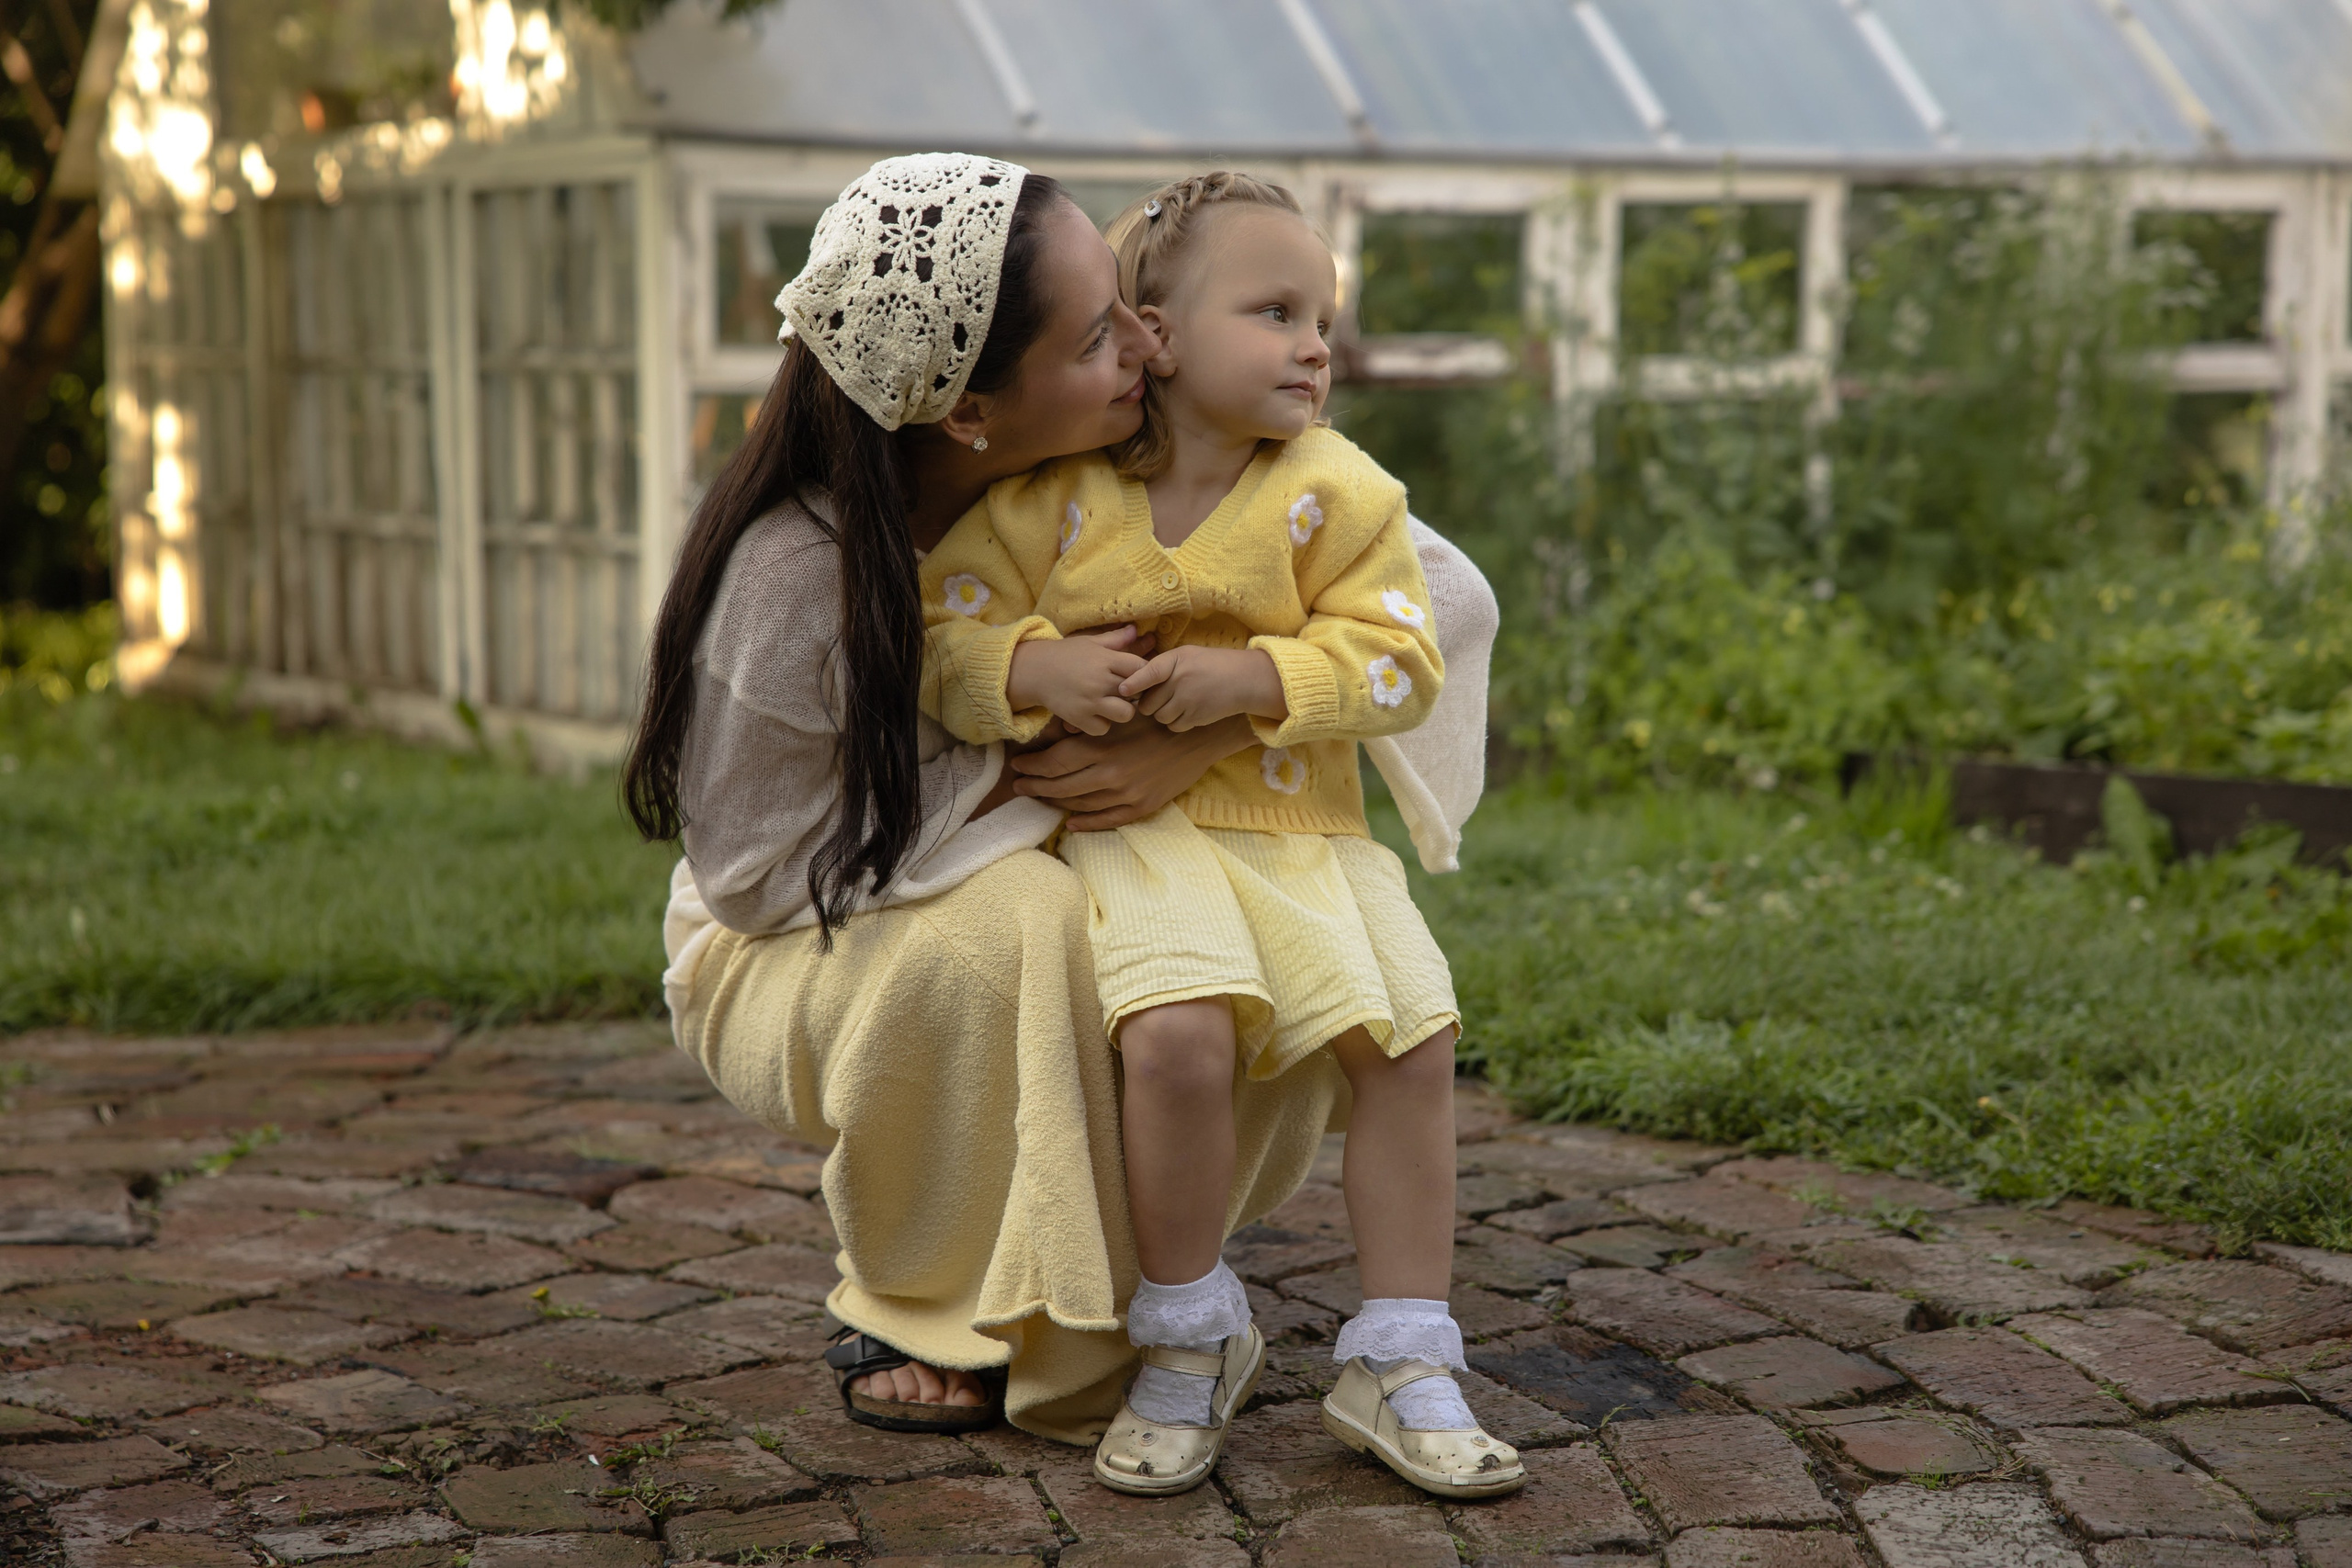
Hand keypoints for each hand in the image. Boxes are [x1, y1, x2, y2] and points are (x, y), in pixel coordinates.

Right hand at [1006, 625, 1150, 735]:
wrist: (1033, 671)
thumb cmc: (1064, 654)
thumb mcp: (1089, 642)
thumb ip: (1115, 639)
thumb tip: (1136, 630)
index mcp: (1105, 660)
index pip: (1141, 668)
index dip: (1144, 672)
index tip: (1137, 675)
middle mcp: (1099, 681)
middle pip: (1136, 693)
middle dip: (1134, 693)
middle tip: (1125, 691)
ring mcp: (1089, 702)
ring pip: (1125, 714)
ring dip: (1121, 711)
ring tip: (1111, 704)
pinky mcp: (1078, 718)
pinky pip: (1103, 728)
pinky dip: (1101, 724)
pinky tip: (1095, 714)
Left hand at [1008, 713, 1253, 830]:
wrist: (1199, 736)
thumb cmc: (1157, 717)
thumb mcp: (1120, 712)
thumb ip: (1088, 722)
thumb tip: (1055, 730)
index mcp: (1101, 747)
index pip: (1053, 762)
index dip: (1031, 765)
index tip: (1017, 765)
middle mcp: (1109, 774)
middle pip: (1060, 786)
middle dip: (1034, 786)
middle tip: (1018, 786)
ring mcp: (1125, 794)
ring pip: (1079, 805)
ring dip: (1055, 803)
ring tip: (1040, 798)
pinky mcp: (1141, 807)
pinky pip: (1106, 821)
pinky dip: (1086, 824)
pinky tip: (1071, 823)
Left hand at [1119, 645, 1285, 731]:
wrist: (1244, 679)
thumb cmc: (1212, 664)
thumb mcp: (1187, 654)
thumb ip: (1163, 665)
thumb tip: (1133, 680)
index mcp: (1177, 661)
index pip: (1150, 672)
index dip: (1134, 682)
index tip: (1122, 689)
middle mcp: (1181, 681)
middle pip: (1148, 702)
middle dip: (1149, 703)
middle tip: (1159, 697)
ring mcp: (1189, 701)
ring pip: (1159, 717)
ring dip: (1162, 714)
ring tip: (1175, 703)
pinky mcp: (1196, 718)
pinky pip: (1174, 726)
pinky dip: (1175, 723)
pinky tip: (1185, 711)